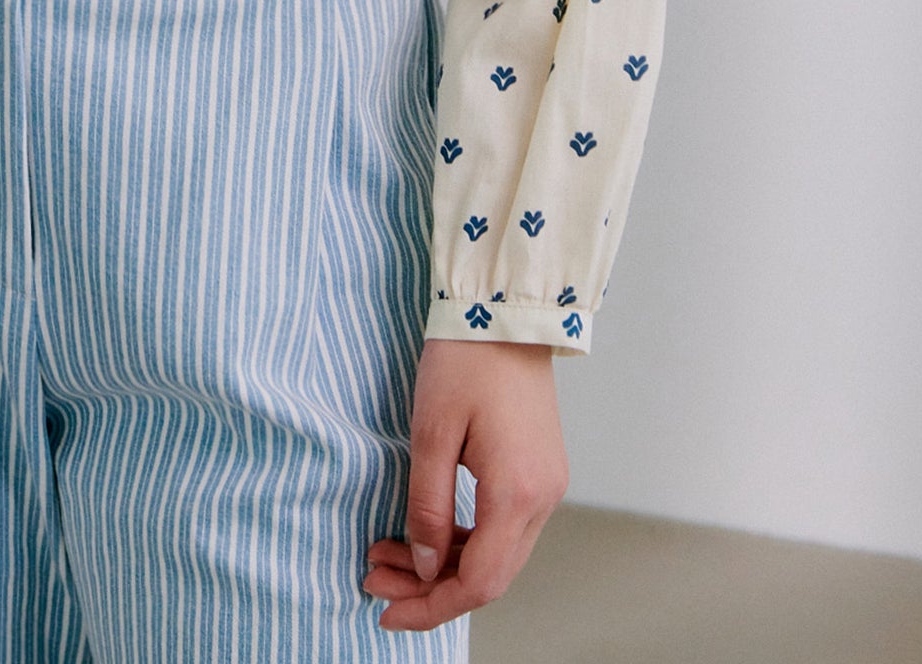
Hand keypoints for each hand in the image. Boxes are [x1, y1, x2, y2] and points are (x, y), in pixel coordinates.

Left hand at [362, 335, 568, 632]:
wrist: (505, 311)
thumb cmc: (465, 360)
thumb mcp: (432, 432)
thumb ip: (427, 506)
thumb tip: (424, 565)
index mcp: (517, 493)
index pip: (478, 582)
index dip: (431, 605)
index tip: (387, 611)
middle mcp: (543, 499)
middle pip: (489, 576)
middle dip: (430, 588)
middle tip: (375, 581)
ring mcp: (546, 486)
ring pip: (497, 555)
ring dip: (444, 564)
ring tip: (387, 556)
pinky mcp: (539, 472)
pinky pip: (504, 528)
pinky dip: (464, 539)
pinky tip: (426, 533)